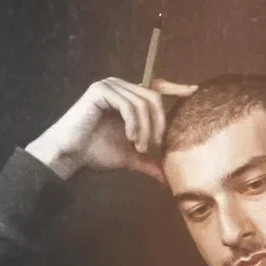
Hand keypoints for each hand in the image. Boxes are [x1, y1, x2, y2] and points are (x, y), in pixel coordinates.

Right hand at [25, 76, 197, 182]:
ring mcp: (109, 86)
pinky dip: (134, 124)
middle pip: (154, 97)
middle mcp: (120, 87)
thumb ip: (151, 162)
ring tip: (140, 148)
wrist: (70, 157)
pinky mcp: (100, 90)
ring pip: (144, 103)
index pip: (156, 87)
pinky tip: (130, 139)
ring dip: (146, 130)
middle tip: (153, 147)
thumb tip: (169, 180)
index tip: (195, 92)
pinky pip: (129, 105)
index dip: (177, 87)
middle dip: (159, 124)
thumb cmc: (96, 154)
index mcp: (127, 97)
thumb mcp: (132, 157)